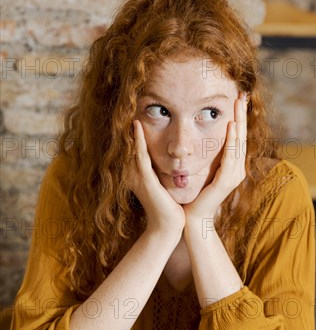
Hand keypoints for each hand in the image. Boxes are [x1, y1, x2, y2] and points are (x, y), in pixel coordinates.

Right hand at [129, 120, 184, 235]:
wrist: (168, 227)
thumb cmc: (170, 207)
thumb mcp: (165, 184)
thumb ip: (164, 170)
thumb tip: (174, 157)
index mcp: (140, 173)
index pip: (136, 147)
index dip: (134, 130)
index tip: (135, 110)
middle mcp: (135, 173)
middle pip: (130, 144)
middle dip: (129, 126)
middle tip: (126, 102)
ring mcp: (138, 176)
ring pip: (133, 147)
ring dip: (131, 129)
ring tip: (128, 109)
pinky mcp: (145, 180)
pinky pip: (140, 157)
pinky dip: (138, 142)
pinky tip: (137, 127)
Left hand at [183, 91, 246, 221]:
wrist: (193, 217)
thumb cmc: (195, 195)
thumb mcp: (203, 170)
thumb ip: (208, 157)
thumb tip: (202, 137)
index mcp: (232, 166)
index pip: (237, 137)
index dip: (238, 118)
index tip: (237, 98)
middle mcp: (237, 169)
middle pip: (242, 136)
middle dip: (241, 114)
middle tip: (242, 94)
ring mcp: (234, 175)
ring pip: (239, 143)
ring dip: (239, 122)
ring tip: (238, 104)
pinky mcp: (226, 181)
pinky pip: (230, 157)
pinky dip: (231, 141)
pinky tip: (231, 126)